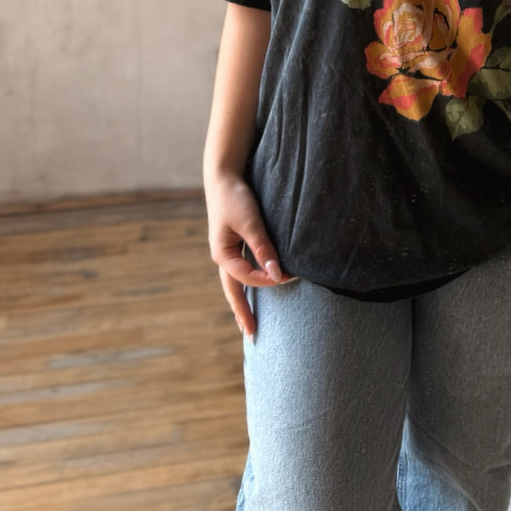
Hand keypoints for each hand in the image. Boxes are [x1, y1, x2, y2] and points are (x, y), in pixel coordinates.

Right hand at [205, 172, 292, 338]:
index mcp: (222, 254)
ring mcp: (229, 251)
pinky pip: (244, 268)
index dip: (266, 280)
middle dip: (242, 311)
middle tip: (252, 334)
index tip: (288, 277)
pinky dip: (250, 281)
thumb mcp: (250, 222)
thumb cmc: (235, 197)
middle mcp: (224, 256)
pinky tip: (259, 285)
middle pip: (233, 290)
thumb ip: (263, 247)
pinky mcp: (236, 242)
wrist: (224, 175)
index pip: (246, 277)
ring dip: (244, 299)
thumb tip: (276, 274)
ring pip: (237, 281)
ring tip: (250, 320)